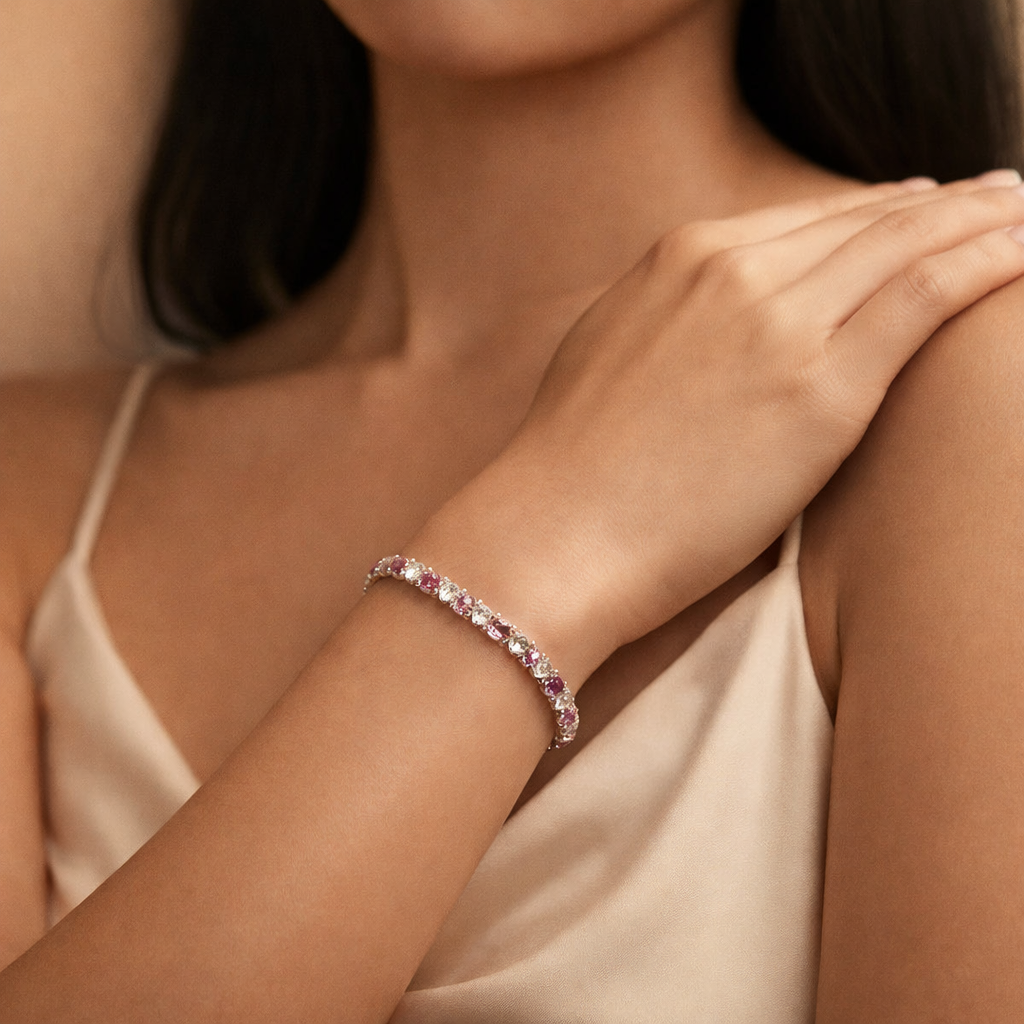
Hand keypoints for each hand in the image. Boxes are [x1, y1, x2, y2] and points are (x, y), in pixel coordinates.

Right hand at [419, 172, 1023, 673]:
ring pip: (908, 244)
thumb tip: (718, 326)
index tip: (916, 214)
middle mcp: (733, 269)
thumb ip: (676, 318)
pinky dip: (987, 263)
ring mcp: (780, 322)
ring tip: (1021, 217)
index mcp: (680, 258)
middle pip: (864, 220)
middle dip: (940, 206)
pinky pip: (927, 296)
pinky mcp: (821, 386)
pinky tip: (1023, 251)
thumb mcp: (614, 353)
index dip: (872, 214)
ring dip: (981, 220)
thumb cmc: (575, 468)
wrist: (556, 532)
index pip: (806, 221)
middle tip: (996, 199)